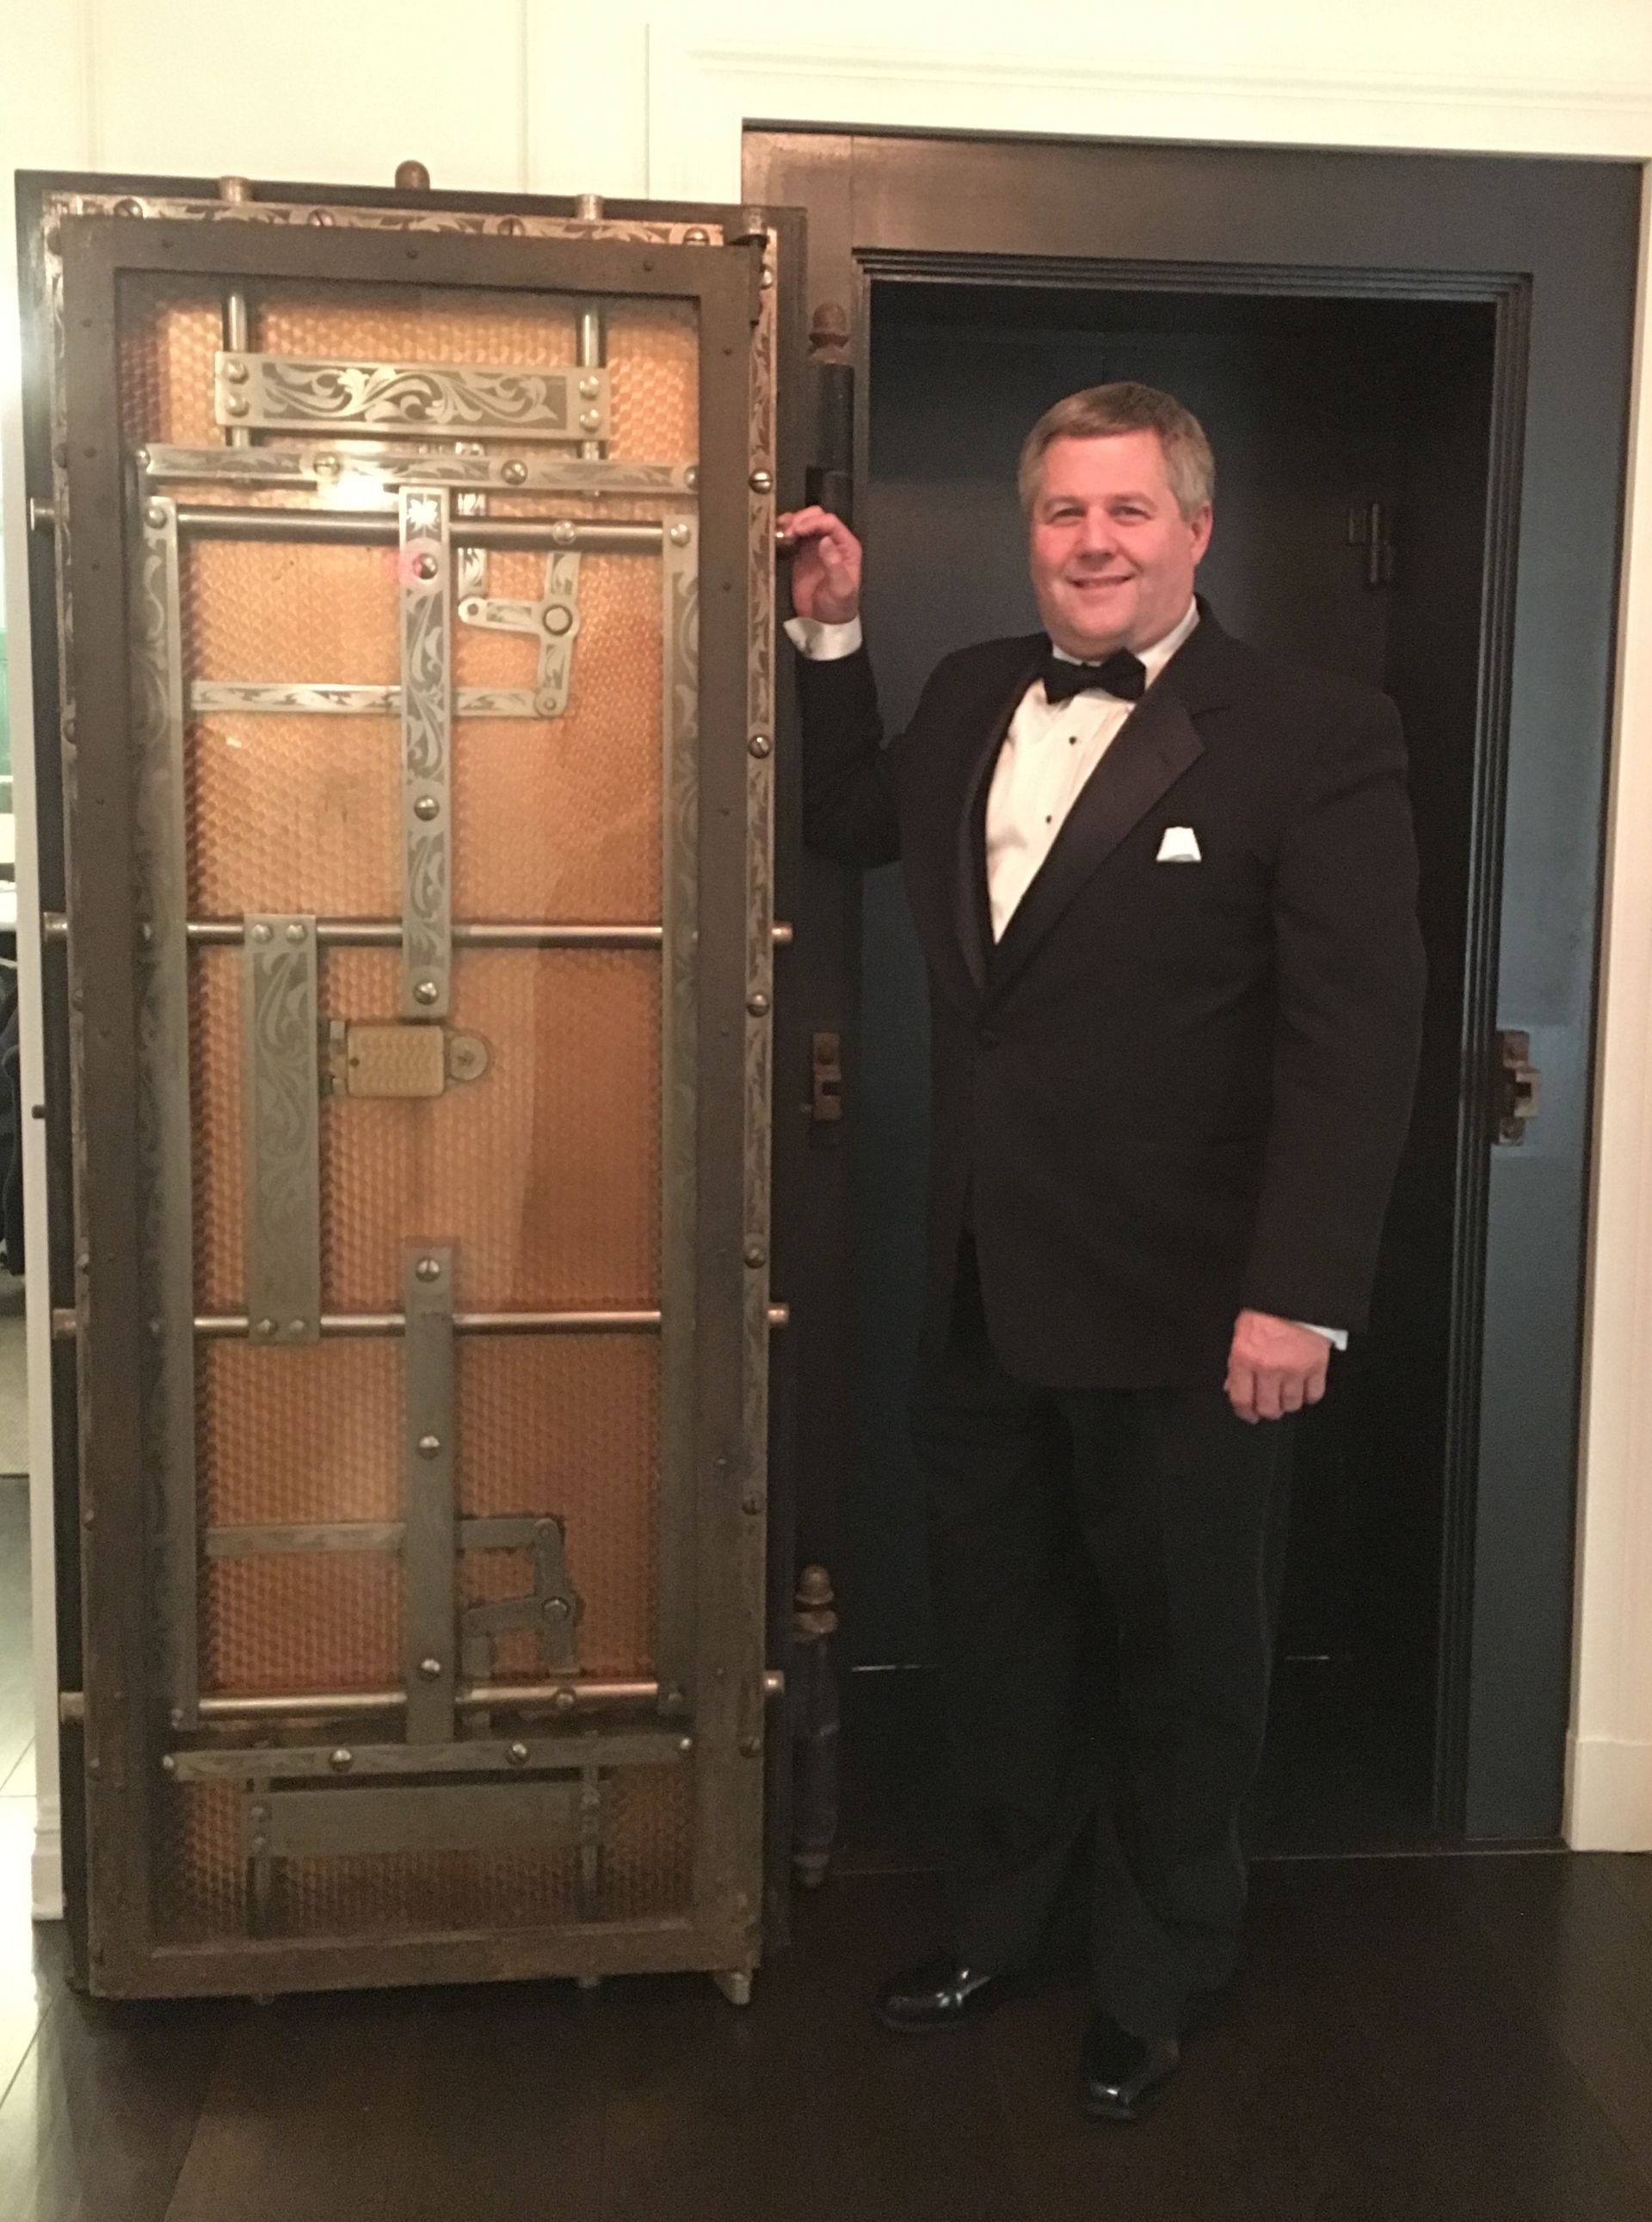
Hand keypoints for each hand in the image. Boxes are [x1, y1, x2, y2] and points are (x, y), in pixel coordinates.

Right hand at [778, 504, 862, 623]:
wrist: (823, 623)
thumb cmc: (837, 607)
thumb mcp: (840, 588)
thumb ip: (834, 564)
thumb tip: (824, 540)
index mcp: (846, 546)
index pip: (830, 523)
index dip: (813, 522)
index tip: (797, 530)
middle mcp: (832, 541)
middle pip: (817, 516)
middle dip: (801, 519)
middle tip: (789, 532)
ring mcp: (816, 545)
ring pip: (804, 521)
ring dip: (792, 522)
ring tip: (782, 533)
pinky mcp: (801, 553)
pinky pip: (794, 534)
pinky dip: (785, 530)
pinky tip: (778, 535)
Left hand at [1225, 1310, 1330, 1423]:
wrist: (1295, 1293)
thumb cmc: (1266, 1309)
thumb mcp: (1241, 1333)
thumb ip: (1237, 1363)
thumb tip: (1234, 1386)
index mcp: (1245, 1358)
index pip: (1241, 1399)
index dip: (1244, 1412)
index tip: (1248, 1414)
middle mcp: (1269, 1368)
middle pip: (1268, 1408)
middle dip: (1267, 1411)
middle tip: (1268, 1407)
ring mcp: (1294, 1370)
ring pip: (1291, 1405)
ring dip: (1287, 1404)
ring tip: (1286, 1396)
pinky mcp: (1316, 1367)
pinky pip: (1313, 1394)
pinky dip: (1308, 1396)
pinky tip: (1304, 1389)